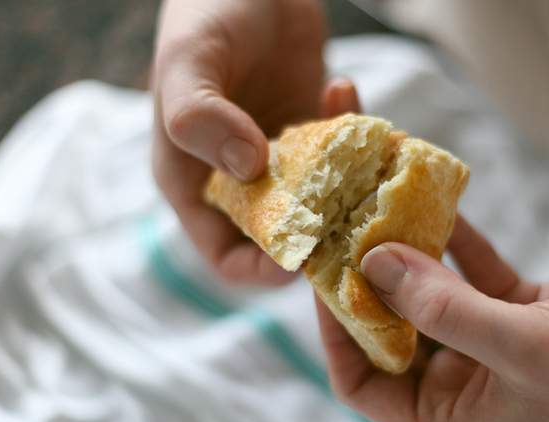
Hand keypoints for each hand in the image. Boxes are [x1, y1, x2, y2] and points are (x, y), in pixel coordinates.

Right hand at [152, 0, 359, 284]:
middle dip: (323, 238)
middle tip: (358, 216)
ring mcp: (281, 161)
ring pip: (322, 205)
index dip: (262, 270)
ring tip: (360, 151)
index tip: (305, 257)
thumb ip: (200, 118)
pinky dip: (355, 143)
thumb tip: (249, 168)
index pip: (228, 257)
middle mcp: (239, 182)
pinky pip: (343, 161)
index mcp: (196, 182)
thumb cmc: (205, 14)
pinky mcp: (315, 137)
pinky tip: (348, 95)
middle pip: (284, 241)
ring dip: (348, 190)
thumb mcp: (189, 64)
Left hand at [316, 215, 548, 421]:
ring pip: (426, 293)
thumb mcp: (523, 346)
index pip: (365, 384)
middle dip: (368, 281)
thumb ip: (444, 308)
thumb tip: (373, 263)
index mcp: (452, 419)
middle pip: (390, 330)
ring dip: (408, 251)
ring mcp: (484, 341)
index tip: (324, 277)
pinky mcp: (511, 306)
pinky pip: (467, 269)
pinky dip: (453, 239)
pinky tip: (435, 203)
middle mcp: (460, 383)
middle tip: (343, 226)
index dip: (336, 333)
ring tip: (378, 202)